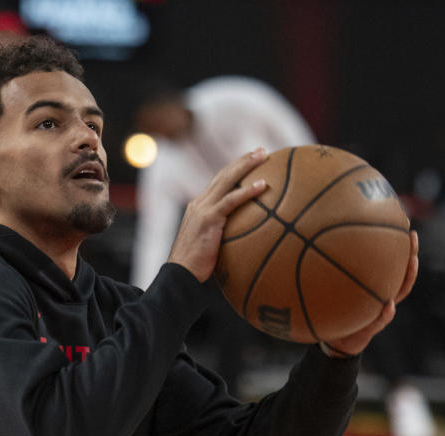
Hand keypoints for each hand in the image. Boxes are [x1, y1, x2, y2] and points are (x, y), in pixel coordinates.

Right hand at [168, 148, 268, 281]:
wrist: (180, 275)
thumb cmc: (196, 266)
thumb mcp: (209, 244)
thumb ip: (222, 234)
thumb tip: (245, 238)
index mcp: (199, 206)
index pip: (219, 181)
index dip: (235, 169)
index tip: (252, 161)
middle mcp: (199, 203)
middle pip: (224, 174)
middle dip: (243, 160)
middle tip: (262, 150)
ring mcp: (203, 209)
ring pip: (227, 180)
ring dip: (246, 165)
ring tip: (264, 156)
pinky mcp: (208, 219)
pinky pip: (231, 201)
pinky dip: (247, 191)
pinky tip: (263, 185)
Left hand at [321, 230, 419, 357]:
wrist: (332, 342)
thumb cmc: (330, 311)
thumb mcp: (325, 290)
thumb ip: (322, 271)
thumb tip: (304, 239)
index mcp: (372, 285)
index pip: (387, 261)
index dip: (395, 243)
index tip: (400, 221)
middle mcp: (380, 295)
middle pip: (400, 271)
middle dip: (408, 253)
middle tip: (411, 235)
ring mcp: (379, 311)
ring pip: (399, 292)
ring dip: (407, 277)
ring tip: (412, 261)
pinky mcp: (370, 329)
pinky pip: (381, 320)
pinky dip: (385, 313)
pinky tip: (389, 304)